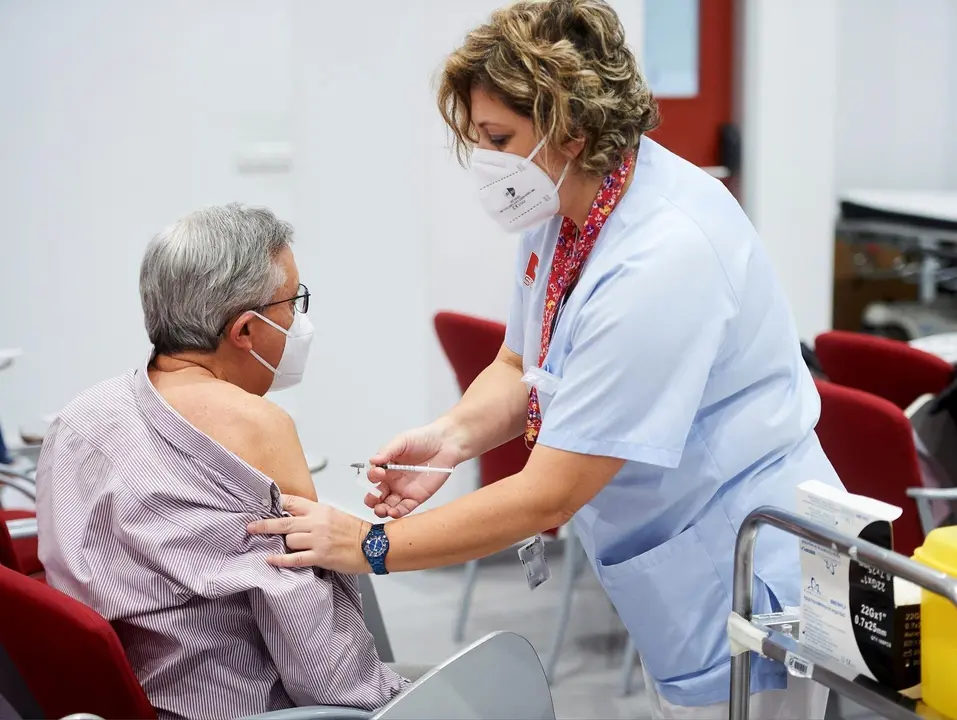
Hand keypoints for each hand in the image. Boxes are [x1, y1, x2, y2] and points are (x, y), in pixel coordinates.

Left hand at [247, 495, 370, 573]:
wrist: (372, 545)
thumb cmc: (354, 531)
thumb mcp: (333, 514)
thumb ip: (314, 515)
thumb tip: (294, 519)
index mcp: (320, 510)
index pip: (292, 502)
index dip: (275, 503)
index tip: (262, 504)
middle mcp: (317, 523)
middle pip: (283, 522)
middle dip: (263, 524)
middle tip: (249, 526)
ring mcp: (318, 540)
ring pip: (289, 540)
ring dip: (282, 545)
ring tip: (280, 548)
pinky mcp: (320, 556)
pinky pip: (295, 558)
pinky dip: (280, 560)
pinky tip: (270, 560)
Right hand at [365, 420, 464, 518]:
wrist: (446, 444)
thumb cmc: (424, 439)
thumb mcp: (402, 440)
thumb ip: (387, 451)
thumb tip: (373, 460)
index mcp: (388, 466)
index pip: (374, 476)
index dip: (373, 476)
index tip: (379, 472)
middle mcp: (393, 480)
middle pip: (377, 494)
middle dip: (372, 499)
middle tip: (373, 499)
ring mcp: (404, 490)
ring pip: (388, 505)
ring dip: (382, 509)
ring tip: (381, 510)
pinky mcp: (417, 497)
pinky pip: (405, 508)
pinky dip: (397, 513)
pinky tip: (393, 512)